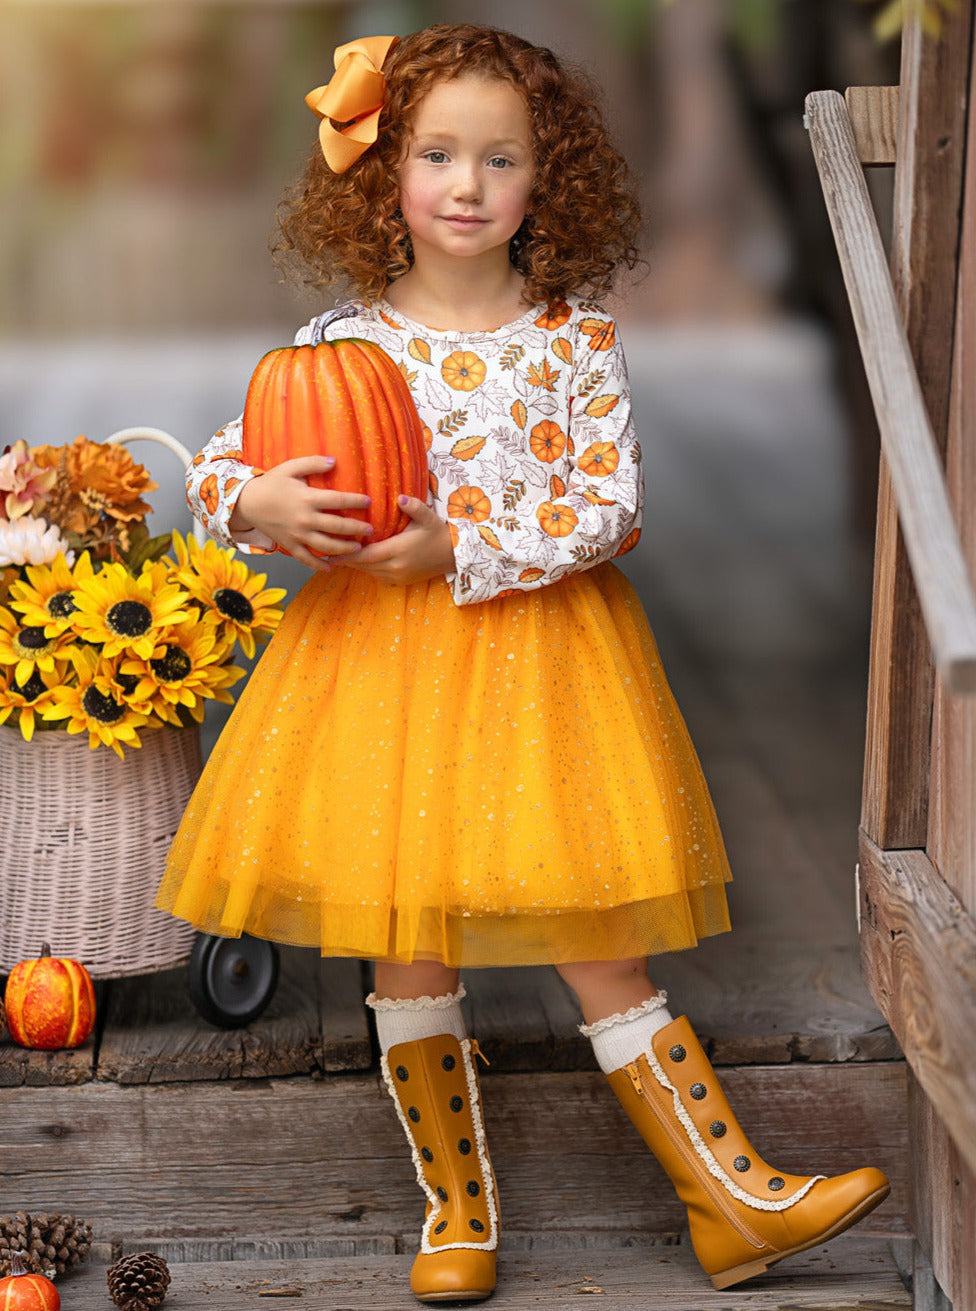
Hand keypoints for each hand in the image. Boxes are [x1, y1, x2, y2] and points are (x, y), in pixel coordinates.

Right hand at [230, 456, 372, 571]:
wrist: (246, 502)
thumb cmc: (271, 483)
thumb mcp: (290, 467)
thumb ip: (312, 463)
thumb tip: (334, 461)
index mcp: (307, 498)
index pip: (338, 500)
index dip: (355, 501)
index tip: (368, 502)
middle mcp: (304, 519)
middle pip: (337, 526)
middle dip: (356, 529)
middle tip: (370, 530)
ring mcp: (297, 534)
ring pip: (326, 546)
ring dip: (344, 549)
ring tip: (358, 549)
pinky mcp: (289, 545)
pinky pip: (306, 559)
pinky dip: (318, 565)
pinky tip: (331, 567)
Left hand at [338, 496, 455, 584]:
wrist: (453, 555)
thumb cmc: (438, 533)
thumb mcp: (428, 517)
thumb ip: (413, 507)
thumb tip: (400, 498)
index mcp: (398, 550)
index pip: (365, 555)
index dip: (346, 554)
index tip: (331, 551)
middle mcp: (396, 566)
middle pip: (364, 565)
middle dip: (346, 559)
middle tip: (328, 552)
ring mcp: (398, 576)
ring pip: (369, 572)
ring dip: (356, 565)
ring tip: (340, 556)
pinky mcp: (401, 581)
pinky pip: (378, 576)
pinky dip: (368, 569)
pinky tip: (360, 561)